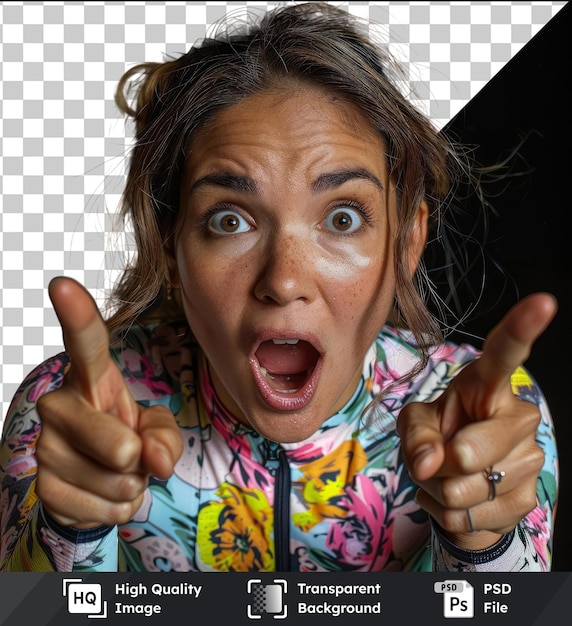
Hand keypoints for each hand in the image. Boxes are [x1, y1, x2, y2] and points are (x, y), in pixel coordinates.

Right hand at [35, 277, 182, 528]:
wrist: (96, 483)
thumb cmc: (129, 439)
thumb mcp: (160, 430)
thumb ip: (166, 437)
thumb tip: (150, 460)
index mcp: (92, 378)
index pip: (86, 344)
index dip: (77, 316)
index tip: (62, 285)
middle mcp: (60, 404)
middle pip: (117, 440)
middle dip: (138, 457)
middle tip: (131, 453)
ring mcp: (46, 444)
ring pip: (116, 480)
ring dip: (130, 485)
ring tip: (117, 472)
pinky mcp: (42, 485)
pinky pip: (103, 508)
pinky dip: (117, 507)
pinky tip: (103, 493)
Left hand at [397, 293, 556, 549]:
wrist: (456, 487)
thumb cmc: (437, 439)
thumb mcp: (415, 426)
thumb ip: (415, 436)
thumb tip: (431, 463)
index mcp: (488, 387)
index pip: (505, 354)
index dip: (522, 329)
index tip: (543, 302)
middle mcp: (517, 418)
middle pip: (471, 451)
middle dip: (440, 463)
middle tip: (438, 457)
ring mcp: (528, 459)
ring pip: (465, 490)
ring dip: (440, 490)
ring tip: (447, 477)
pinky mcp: (527, 497)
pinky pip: (468, 517)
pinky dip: (449, 514)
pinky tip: (459, 500)